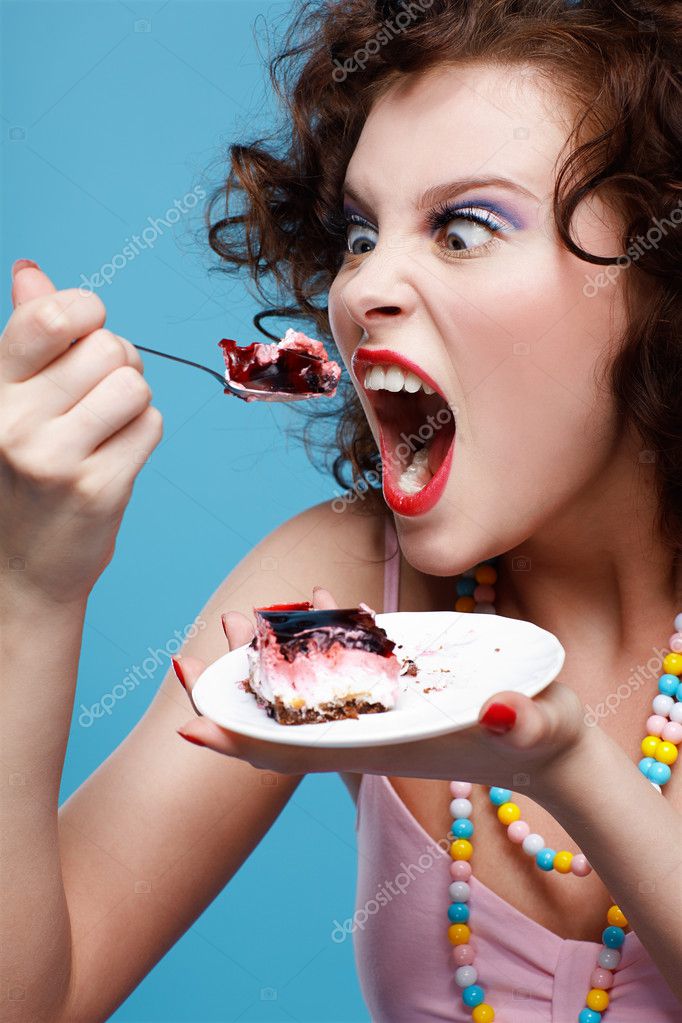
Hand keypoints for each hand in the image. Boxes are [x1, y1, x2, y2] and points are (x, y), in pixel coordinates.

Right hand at [0, 261, 162, 606]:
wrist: (21, 571)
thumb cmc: (23, 476)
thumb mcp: (11, 402)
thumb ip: (25, 336)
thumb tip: (31, 270)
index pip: (50, 316)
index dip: (88, 312)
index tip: (87, 333)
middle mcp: (14, 421)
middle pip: (108, 347)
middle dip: (118, 363)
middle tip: (100, 396)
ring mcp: (54, 458)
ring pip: (134, 385)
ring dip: (134, 401)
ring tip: (107, 427)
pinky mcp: (97, 489)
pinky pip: (151, 426)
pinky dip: (143, 435)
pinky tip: (115, 457)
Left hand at [174, 587, 590, 793]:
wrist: (555, 747)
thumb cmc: (545, 742)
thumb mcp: (539, 729)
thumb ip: (521, 721)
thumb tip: (498, 710)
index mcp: (386, 746)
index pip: (297, 750)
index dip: (243, 739)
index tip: (189, 724)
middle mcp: (371, 732)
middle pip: (287, 718)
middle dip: (241, 685)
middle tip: (208, 637)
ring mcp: (382, 711)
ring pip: (310, 690)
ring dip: (274, 655)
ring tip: (248, 613)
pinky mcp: (399, 689)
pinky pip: (347, 666)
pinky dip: (325, 637)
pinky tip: (319, 603)